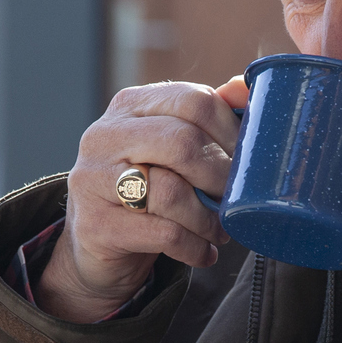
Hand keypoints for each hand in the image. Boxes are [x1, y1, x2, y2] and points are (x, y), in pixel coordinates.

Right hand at [35, 77, 243, 323]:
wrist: (95, 245)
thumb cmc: (147, 189)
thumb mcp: (171, 149)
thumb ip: (206, 119)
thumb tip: (245, 89)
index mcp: (130, 106)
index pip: (193, 101)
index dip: (232, 133)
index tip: (248, 162)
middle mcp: (104, 136)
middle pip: (182, 142)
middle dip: (220, 176)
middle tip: (235, 200)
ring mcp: (93, 180)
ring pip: (171, 192)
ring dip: (209, 219)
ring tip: (220, 231)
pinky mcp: (95, 226)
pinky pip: (163, 234)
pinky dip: (195, 247)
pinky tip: (204, 252)